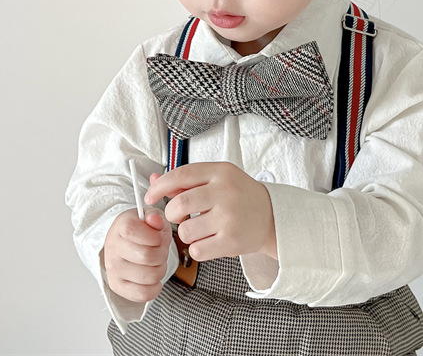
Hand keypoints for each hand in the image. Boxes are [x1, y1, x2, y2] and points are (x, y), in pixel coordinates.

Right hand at [102, 207, 171, 302]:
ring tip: (157, 263)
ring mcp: (113, 269)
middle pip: (148, 256)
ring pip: (149, 276)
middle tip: (161, 250)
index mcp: (120, 227)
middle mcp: (113, 248)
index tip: (159, 236)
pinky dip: (155, 287)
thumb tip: (155, 221)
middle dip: (162, 253)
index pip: (134, 232)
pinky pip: (143, 294)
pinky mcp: (117, 286)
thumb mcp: (151, 216)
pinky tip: (153, 277)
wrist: (125, 242)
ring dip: (161, 270)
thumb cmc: (142, 229)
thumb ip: (156, 216)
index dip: (155, 235)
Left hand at [144, 162, 276, 261]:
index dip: (160, 186)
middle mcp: (225, 193)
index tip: (149, 196)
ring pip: (185, 231)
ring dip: (185, 233)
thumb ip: (186, 180)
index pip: (181, 175)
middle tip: (178, 216)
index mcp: (220, 172)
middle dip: (171, 214)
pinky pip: (196, 250)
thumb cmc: (239, 195)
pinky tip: (208, 240)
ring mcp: (229, 218)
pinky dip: (196, 248)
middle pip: (179, 205)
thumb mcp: (217, 178)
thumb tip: (153, 180)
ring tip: (200, 228)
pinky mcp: (231, 242)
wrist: (272, 216)